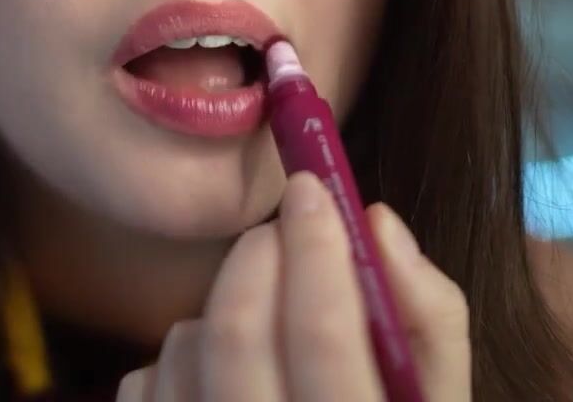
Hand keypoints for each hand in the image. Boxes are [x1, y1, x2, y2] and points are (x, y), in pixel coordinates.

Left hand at [116, 171, 471, 401]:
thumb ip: (428, 321)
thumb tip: (376, 222)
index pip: (328, 345)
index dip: (319, 256)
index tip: (315, 190)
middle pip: (236, 341)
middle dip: (258, 260)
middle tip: (281, 229)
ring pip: (183, 350)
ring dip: (222, 309)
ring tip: (264, 318)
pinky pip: (144, 383)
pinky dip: (179, 356)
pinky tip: (221, 372)